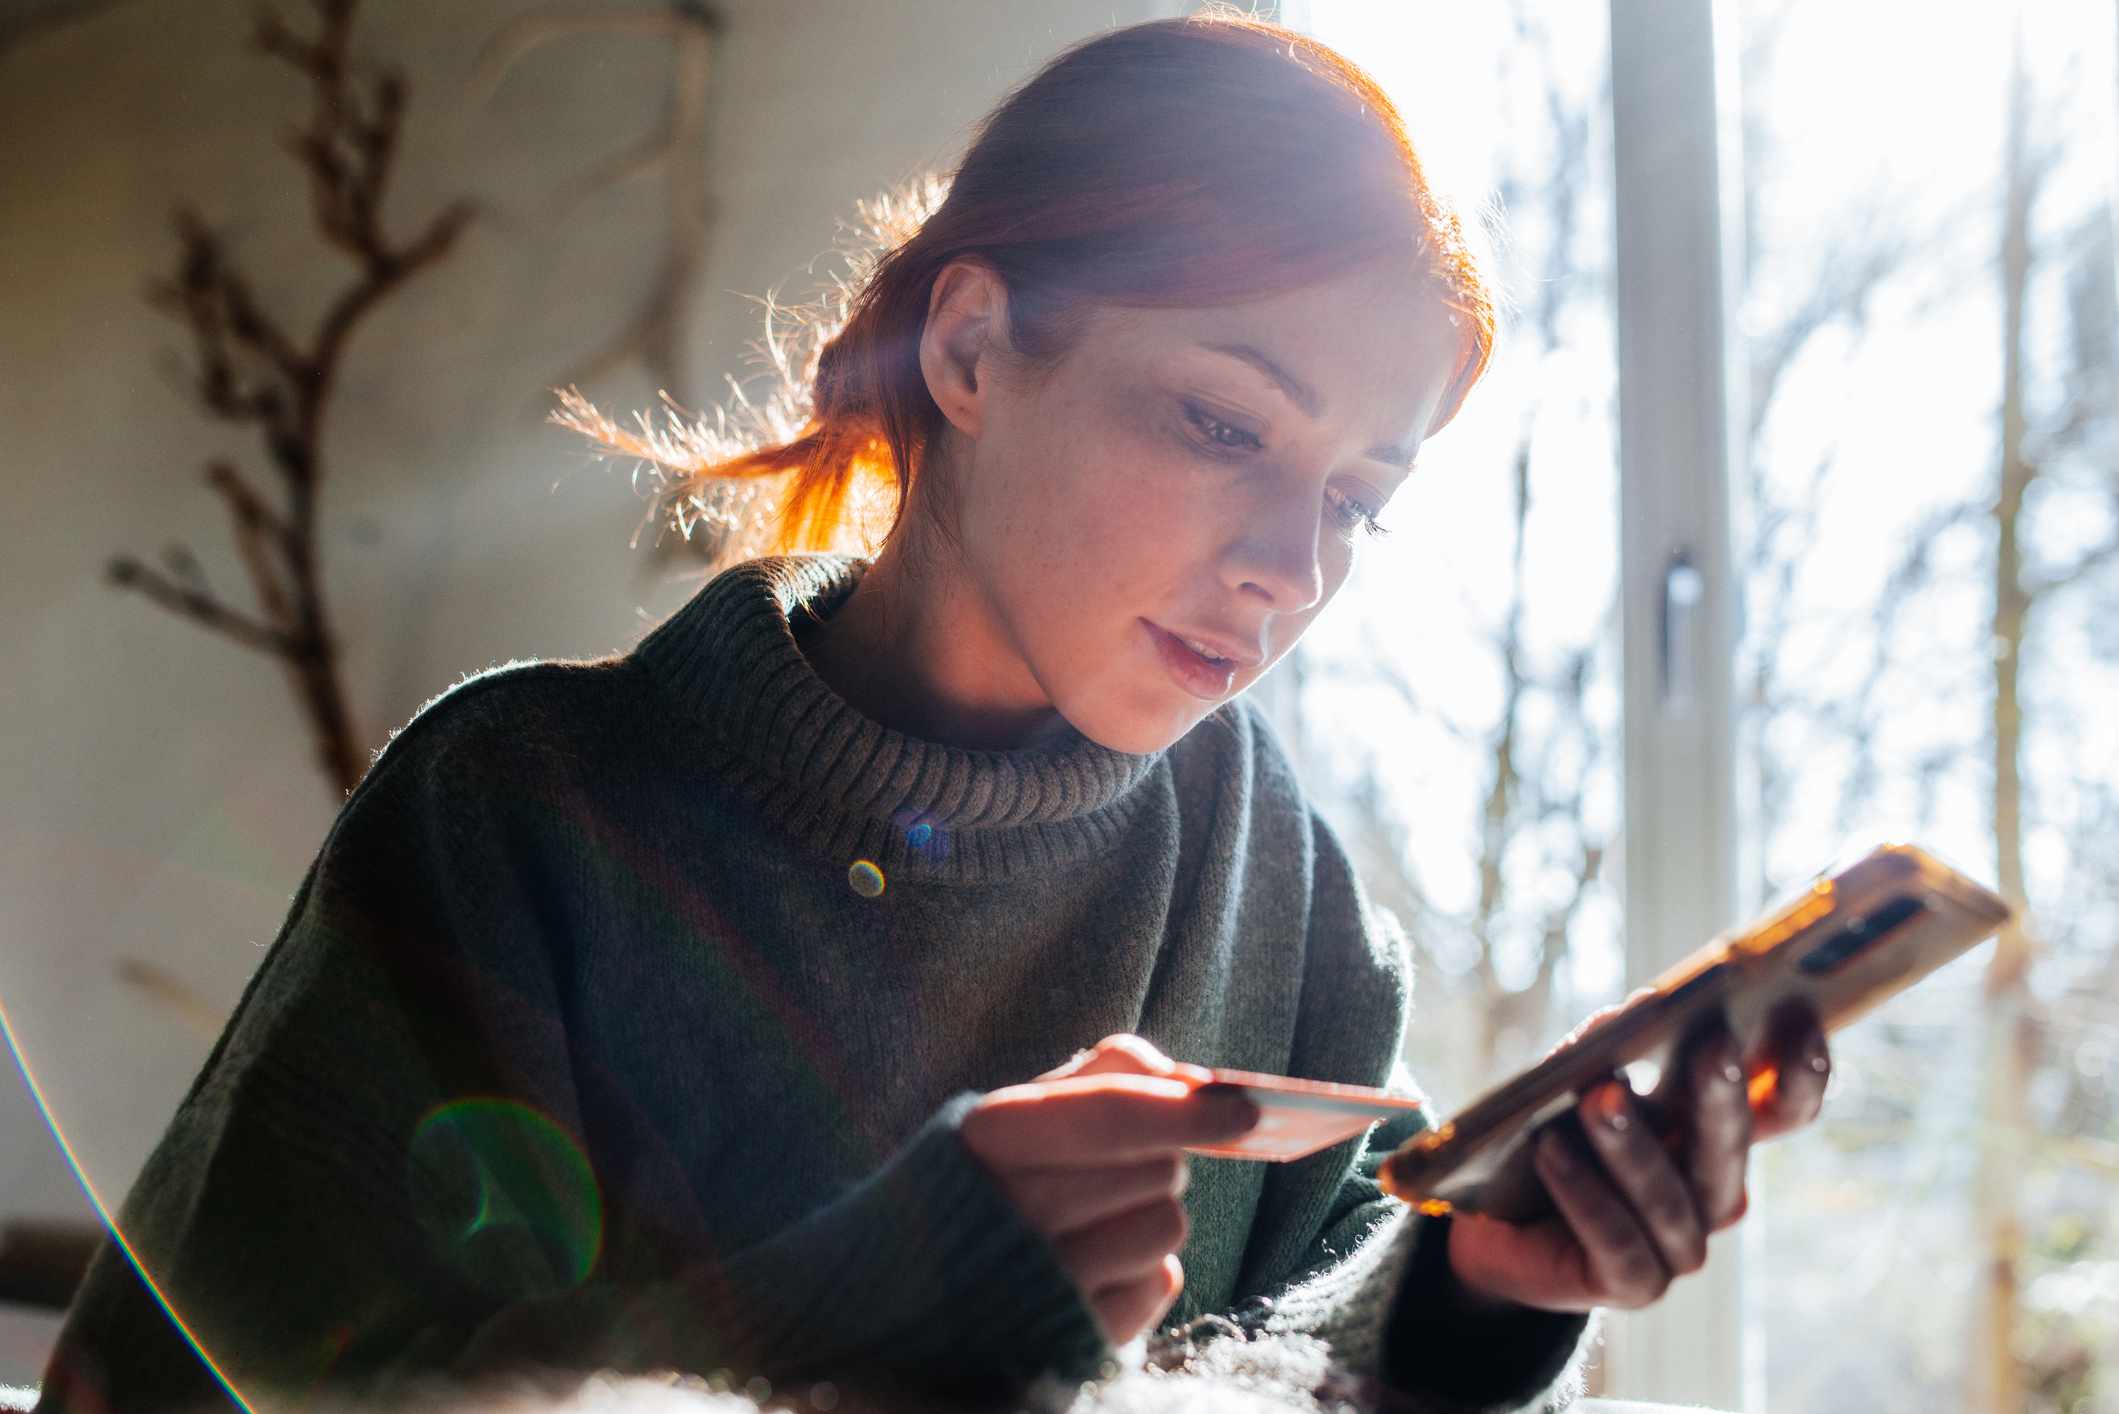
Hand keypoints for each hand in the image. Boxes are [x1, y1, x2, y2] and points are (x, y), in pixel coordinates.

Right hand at [959, 1034, 1258, 1345]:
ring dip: (1152, 1214)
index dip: (1184, 1109)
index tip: (1247, 1110)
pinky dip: (1145, 1269)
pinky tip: (1097, 1268)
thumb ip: (1105, 1077)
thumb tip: (1193, 1081)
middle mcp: (1007, 1215)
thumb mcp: (1024, 1113)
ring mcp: (1041, 1285)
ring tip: (1099, 1220)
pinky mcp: (1076, 1339)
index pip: (1109, 1114)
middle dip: (1159, 1157)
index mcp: (987, 1138)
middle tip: (1115, 1167)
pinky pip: (1162, 1282)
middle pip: (1156, 1168)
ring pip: (1169, 1225)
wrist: (923, 1297)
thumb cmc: (994, 1182)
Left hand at [1443, 1000, 1830, 1313]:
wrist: (1492, 1220)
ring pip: (1670, 1197)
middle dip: (1721, 1094)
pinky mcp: (1634, 1285)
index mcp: (1718, 1135)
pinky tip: (1551, 1153)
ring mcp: (1680, 1246)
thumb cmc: (1552, 1130)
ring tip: (1598, 1098)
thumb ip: (1611, 1045)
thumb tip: (1639, 1010)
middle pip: (1731, 1145)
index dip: (1802, 1072)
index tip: (1804, 1021)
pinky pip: (1616, 1240)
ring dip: (1633, 1145)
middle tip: (1713, 1044)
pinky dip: (1583, 1193)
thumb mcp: (1578, 1078)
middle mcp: (1714, 1193)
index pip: (1783, 1108)